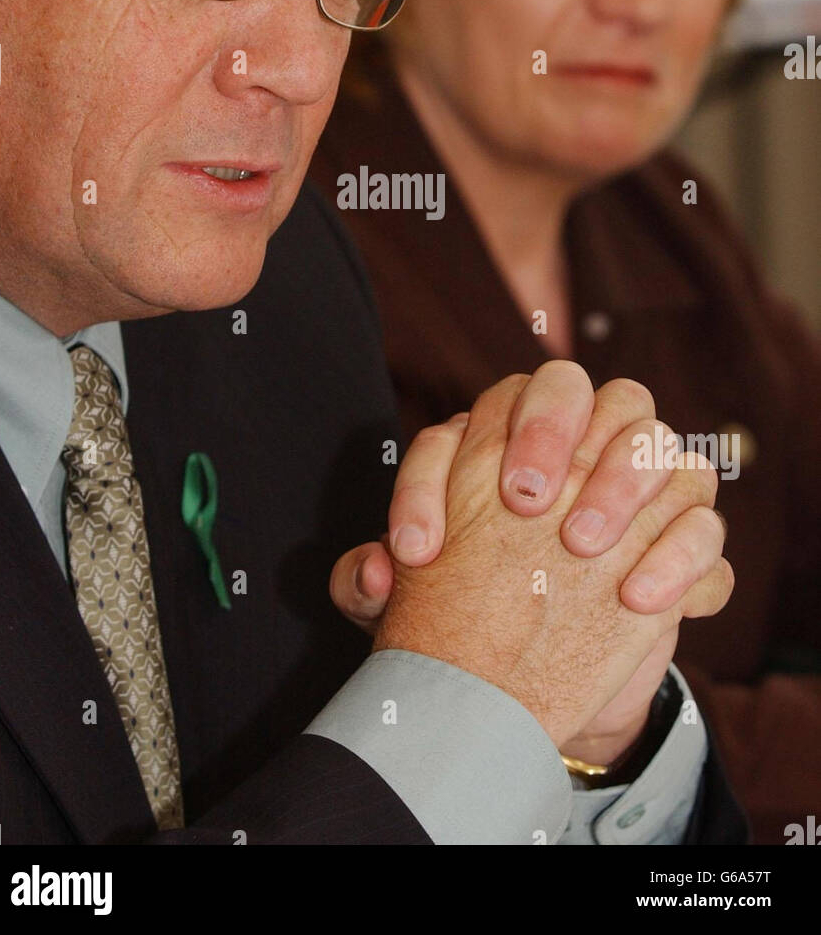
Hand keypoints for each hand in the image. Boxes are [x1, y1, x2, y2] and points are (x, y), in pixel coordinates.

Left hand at [332, 364, 731, 752]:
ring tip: (579, 543)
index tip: (417, 548)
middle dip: (550, 427)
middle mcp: (579, 443)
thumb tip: (373, 572)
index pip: (478, 412)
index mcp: (505, 439)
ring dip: (620, 481)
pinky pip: (703, 530)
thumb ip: (369, 584)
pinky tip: (635, 598)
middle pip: (577, 386)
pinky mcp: (687, 547)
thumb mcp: (407, 609)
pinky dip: (677, 556)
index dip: (439, 472)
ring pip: (653, 439)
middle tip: (523, 498)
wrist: (534, 686)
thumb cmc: (467, 614)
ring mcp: (644, 490)